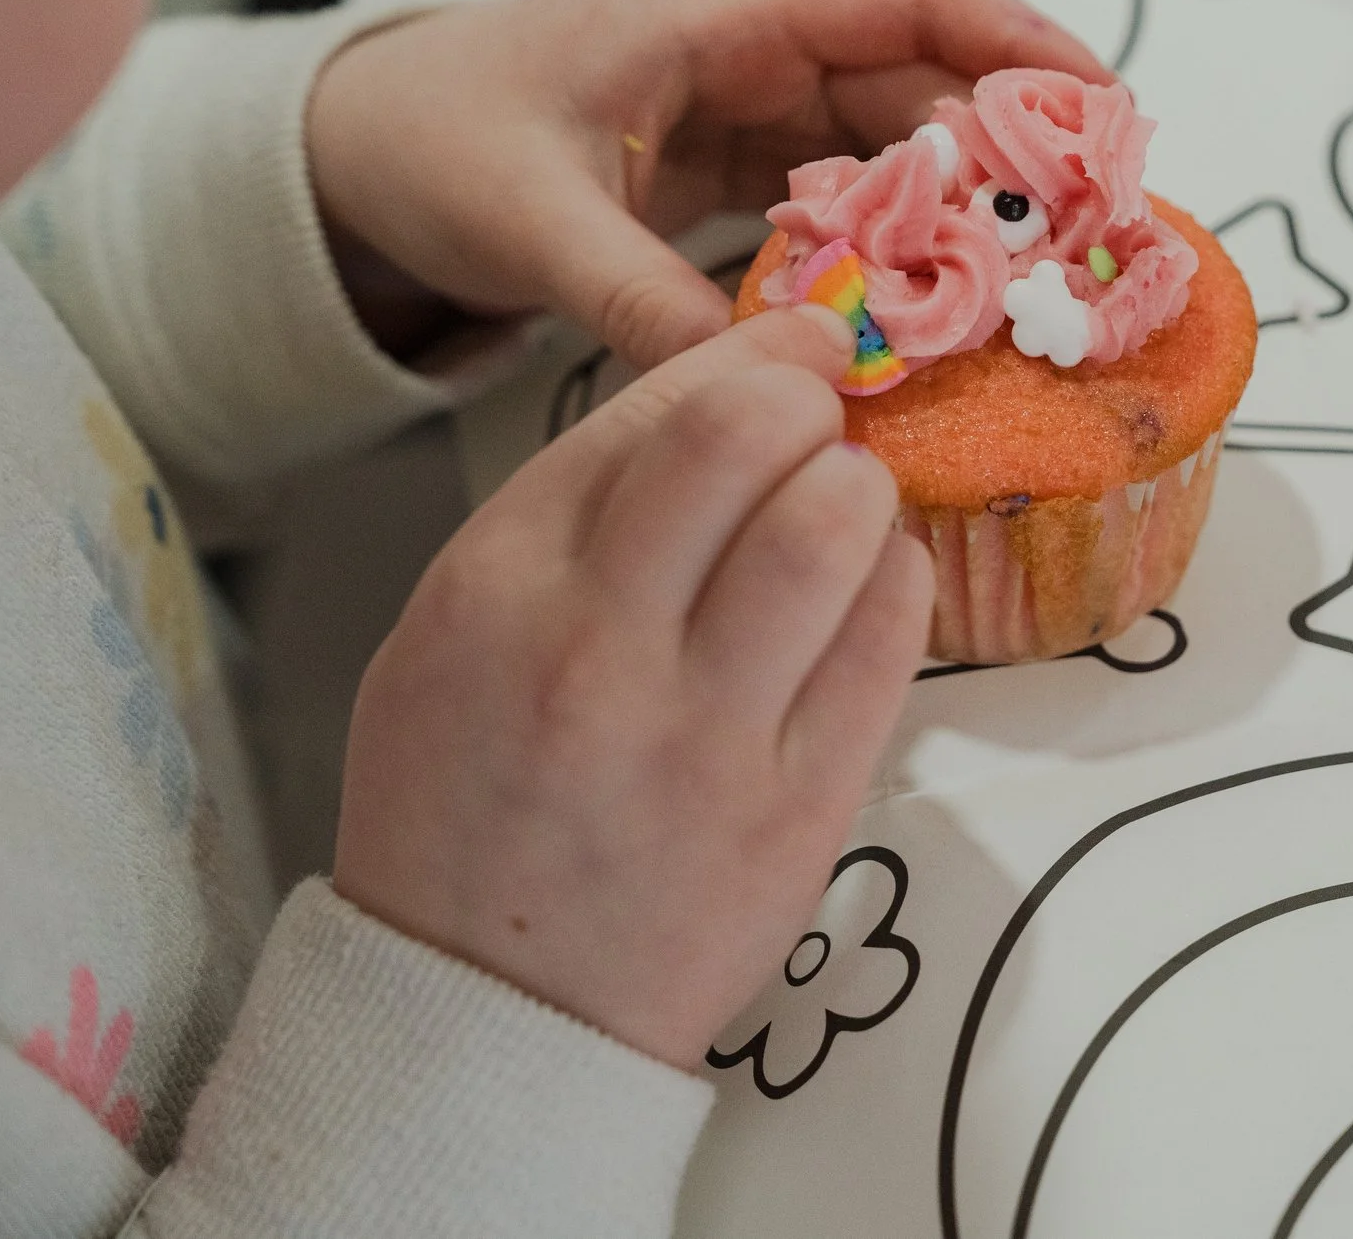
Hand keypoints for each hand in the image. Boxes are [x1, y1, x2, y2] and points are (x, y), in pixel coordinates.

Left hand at [305, 0, 1111, 369]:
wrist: (348, 159)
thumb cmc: (428, 137)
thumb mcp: (525, 217)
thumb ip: (635, 297)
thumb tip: (754, 384)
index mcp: (718, 19)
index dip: (1011, 34)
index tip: (1096, 100)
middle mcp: (756, 58)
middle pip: (926, 82)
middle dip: (1016, 148)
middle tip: (1094, 235)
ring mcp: (753, 122)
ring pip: (900, 152)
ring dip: (969, 211)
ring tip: (1041, 289)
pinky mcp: (738, 184)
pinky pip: (852, 210)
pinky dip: (902, 255)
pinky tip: (942, 318)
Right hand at [331, 306, 932, 1067]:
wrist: (484, 1008)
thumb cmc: (470, 802)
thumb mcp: (455, 631)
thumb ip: (573, 515)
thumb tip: (728, 394)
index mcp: (498, 586)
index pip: (651, 410)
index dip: (752, 354)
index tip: (800, 345)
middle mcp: (597, 647)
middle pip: (747, 438)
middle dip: (808, 397)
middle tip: (825, 415)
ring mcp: (704, 733)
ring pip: (834, 526)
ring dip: (862, 486)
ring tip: (847, 507)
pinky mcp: (796, 807)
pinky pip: (889, 640)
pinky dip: (898, 582)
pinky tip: (872, 588)